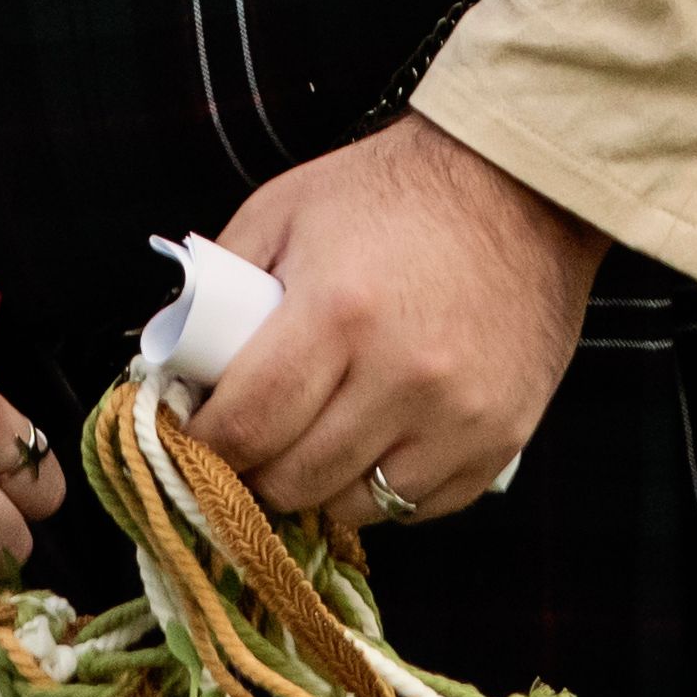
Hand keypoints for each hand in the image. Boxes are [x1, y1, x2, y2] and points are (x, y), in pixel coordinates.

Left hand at [188, 114, 602, 532]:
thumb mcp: (286, 208)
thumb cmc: (391, 193)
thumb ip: (223, 282)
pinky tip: (371, 445)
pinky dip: (384, 490)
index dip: (205, 444)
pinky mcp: (500, 441)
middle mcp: (400, 376)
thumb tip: (178, 357)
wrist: (518, 189)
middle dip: (253, 471)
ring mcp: (457, 417)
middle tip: (247, 445)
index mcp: (336, 312)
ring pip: (355, 507)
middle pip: (295, 480)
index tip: (194, 435)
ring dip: (318, 487)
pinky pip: (419, 507)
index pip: (246, 426)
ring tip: (307, 446)